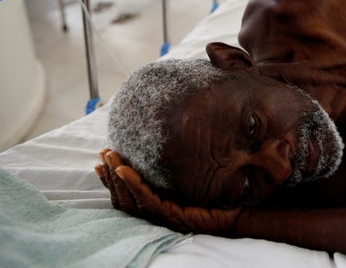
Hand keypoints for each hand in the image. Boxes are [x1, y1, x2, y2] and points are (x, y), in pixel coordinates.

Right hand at [96, 148, 240, 234]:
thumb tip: (174, 129)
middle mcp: (160, 210)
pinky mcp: (176, 216)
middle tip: (102, 154)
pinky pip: (148, 200)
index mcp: (161, 201)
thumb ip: (183, 158)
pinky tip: (124, 169)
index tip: (103, 157)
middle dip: (110, 176)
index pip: (129, 191)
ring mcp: (166, 215)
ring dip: (117, 178)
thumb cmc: (223, 190)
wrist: (243, 208)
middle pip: (125, 197)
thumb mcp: (198, 170)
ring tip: (109, 158)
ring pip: (131, 199)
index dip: (113, 177)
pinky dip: (134, 184)